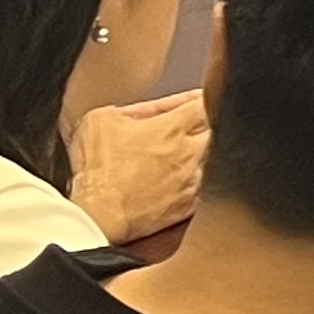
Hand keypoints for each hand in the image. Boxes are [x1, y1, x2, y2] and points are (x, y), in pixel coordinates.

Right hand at [65, 88, 208, 243]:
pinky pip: (209, 187)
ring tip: (192, 153)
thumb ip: (134, 108)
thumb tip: (156, 106)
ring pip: (216, 158)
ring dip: (208, 152)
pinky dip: (204, 180)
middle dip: (211, 125)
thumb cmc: (95, 169)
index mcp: (170, 129)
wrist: (95, 214)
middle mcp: (189, 153)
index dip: (204, 99)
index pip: (204, 104)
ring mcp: (192, 181)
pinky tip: (188, 178)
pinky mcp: (190, 205)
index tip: (200, 101)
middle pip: (218, 130)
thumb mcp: (102, 120)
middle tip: (198, 126)